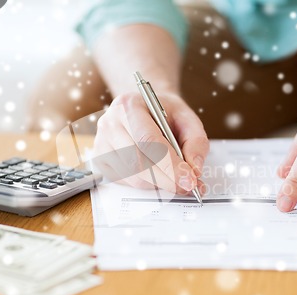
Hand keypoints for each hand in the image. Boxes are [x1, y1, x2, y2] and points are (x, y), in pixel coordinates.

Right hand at [93, 91, 208, 194]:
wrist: (145, 108)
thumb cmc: (165, 113)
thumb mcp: (187, 119)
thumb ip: (196, 143)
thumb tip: (194, 170)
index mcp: (130, 105)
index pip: (148, 140)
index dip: (170, 165)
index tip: (189, 180)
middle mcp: (110, 124)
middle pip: (138, 163)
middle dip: (167, 180)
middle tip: (187, 186)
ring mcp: (101, 143)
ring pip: (132, 177)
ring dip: (158, 184)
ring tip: (173, 177)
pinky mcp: (101, 161)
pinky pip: (126, 182)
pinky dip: (146, 184)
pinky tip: (156, 172)